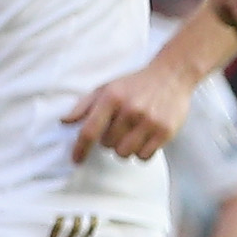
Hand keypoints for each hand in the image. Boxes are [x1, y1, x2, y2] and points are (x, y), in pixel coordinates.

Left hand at [61, 60, 197, 162]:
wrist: (171, 76)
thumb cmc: (134, 84)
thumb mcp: (106, 88)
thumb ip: (83, 106)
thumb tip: (65, 122)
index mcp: (111, 98)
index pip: (89, 131)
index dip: (80, 149)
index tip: (75, 160)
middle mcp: (130, 110)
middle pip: (107, 145)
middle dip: (109, 140)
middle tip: (119, 127)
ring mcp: (150, 121)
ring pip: (125, 153)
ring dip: (124, 148)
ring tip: (131, 133)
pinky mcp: (166, 131)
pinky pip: (144, 157)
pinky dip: (140, 152)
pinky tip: (143, 138)